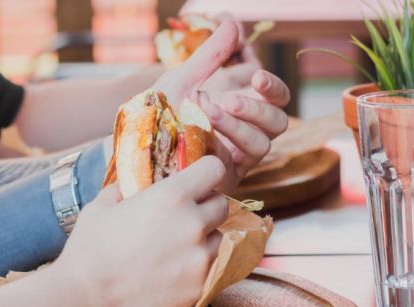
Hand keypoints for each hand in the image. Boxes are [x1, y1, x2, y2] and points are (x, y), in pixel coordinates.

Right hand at [55, 157, 228, 306]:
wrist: (86, 304)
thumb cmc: (88, 253)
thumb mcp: (100, 207)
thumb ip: (123, 190)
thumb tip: (129, 184)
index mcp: (171, 197)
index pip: (214, 169)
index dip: (206, 172)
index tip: (196, 180)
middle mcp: (194, 224)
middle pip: (222, 205)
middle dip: (206, 207)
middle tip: (185, 217)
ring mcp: (201, 258)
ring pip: (221, 238)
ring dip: (207, 239)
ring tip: (181, 248)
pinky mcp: (201, 287)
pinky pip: (214, 268)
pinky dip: (202, 266)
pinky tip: (179, 270)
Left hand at [151, 20, 289, 185]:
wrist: (135, 147)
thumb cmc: (160, 114)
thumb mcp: (183, 79)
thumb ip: (210, 54)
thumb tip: (232, 22)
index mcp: (243, 109)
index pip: (276, 99)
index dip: (273, 87)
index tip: (256, 77)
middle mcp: (246, 133)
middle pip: (278, 122)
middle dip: (257, 109)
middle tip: (230, 100)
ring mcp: (237, 158)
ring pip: (262, 144)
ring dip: (238, 126)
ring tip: (208, 113)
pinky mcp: (225, 178)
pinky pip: (239, 164)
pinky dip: (224, 145)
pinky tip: (202, 136)